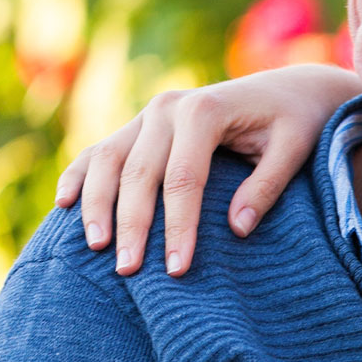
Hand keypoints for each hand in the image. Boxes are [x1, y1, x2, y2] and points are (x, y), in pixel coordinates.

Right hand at [55, 63, 361, 276]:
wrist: (288, 90)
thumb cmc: (296, 122)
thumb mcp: (294, 149)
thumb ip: (266, 187)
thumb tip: (238, 230)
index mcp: (203, 111)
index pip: (183, 179)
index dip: (178, 226)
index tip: (177, 269)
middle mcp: (168, 108)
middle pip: (139, 174)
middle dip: (131, 225)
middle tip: (128, 271)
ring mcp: (149, 114)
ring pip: (109, 160)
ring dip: (97, 204)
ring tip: (94, 247)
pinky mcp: (141, 125)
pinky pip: (101, 151)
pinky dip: (80, 175)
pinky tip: (65, 205)